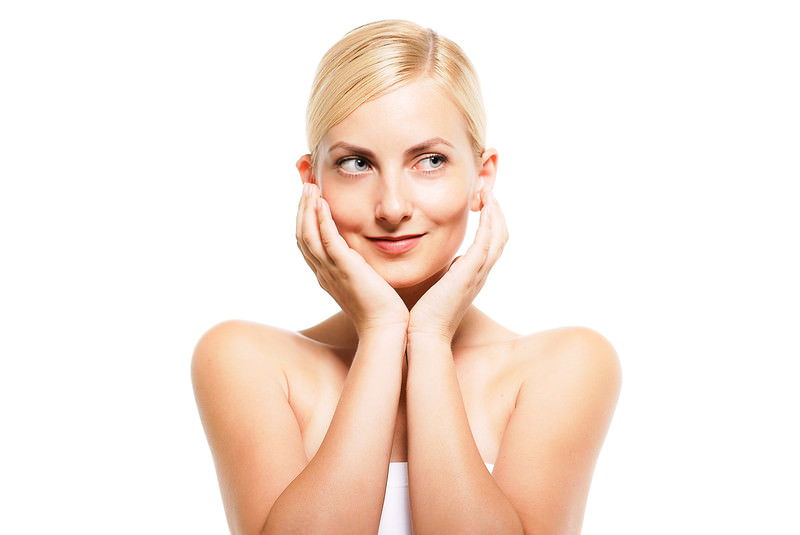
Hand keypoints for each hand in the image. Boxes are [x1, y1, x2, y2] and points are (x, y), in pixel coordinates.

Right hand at [296, 183, 408, 335]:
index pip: (308, 243)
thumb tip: (365, 257)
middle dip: (302, 209)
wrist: (386, 328)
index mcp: (327, 275)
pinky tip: (323, 203)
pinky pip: (327, 240)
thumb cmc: (382, 309)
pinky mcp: (345, 269)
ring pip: (309, 235)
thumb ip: (360, 267)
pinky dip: (322, 220)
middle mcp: (324, 272)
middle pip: (302, 235)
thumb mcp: (366, 283)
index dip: (305, 220)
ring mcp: (332, 271)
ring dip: (308, 209)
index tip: (310, 199)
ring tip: (310, 187)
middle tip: (306, 186)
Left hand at [408, 191, 507, 341]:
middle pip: (500, 236)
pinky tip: (484, 205)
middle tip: (487, 191)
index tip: (480, 203)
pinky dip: (489, 221)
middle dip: (496, 212)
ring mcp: (478, 273)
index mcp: (472, 276)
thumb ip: (443, 274)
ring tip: (487, 192)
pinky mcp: (470, 272)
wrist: (423, 335)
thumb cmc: (423, 316)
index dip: (490, 222)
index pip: (490, 244)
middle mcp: (480, 274)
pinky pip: (486, 241)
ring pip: (498, 236)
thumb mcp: (437, 288)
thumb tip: (441, 264)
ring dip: (495, 211)